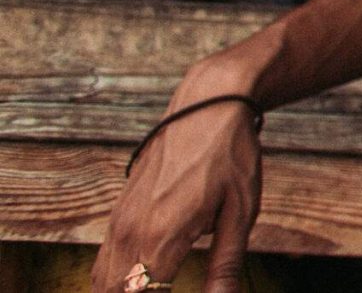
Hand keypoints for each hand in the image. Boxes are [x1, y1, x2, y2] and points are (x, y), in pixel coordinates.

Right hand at [90, 87, 262, 292]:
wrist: (207, 105)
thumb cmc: (231, 157)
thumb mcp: (242, 212)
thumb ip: (226, 265)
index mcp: (161, 237)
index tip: (176, 291)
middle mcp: (130, 233)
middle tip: (169, 287)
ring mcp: (119, 222)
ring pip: (101, 282)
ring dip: (121, 292)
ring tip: (157, 286)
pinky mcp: (118, 212)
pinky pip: (103, 260)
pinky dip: (115, 280)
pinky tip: (141, 283)